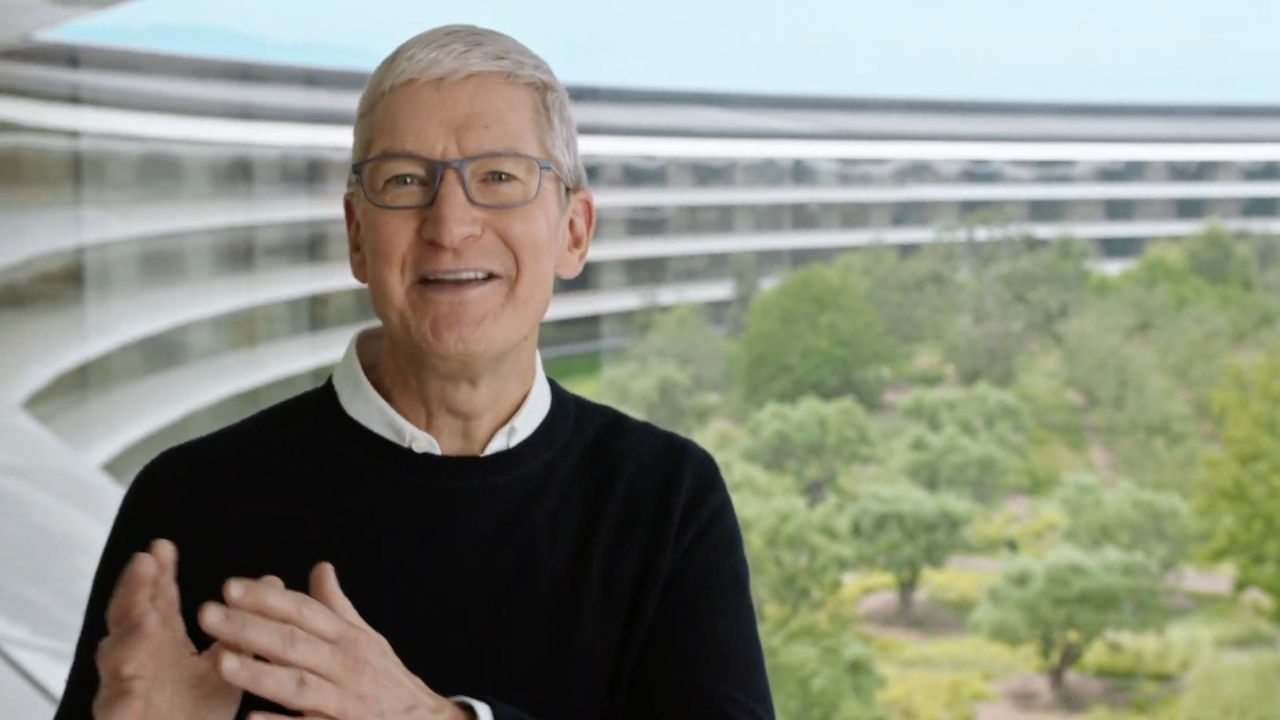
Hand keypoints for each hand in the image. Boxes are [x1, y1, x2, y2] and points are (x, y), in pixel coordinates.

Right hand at [92, 539, 250, 719]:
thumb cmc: (196, 712)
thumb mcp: (228, 664)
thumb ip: (243, 625)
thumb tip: (272, 582)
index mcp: (160, 644)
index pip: (156, 601)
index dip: (158, 574)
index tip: (162, 546)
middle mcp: (137, 662)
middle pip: (130, 621)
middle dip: (134, 592)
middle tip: (145, 562)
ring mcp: (125, 691)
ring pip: (117, 662)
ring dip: (128, 638)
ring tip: (145, 617)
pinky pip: (116, 708)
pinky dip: (121, 694)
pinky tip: (132, 677)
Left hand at [197, 562, 468, 719]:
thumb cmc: (385, 679)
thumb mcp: (367, 638)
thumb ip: (336, 606)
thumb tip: (319, 568)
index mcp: (349, 639)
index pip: (304, 612)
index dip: (267, 598)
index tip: (229, 587)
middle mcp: (347, 666)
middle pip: (294, 644)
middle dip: (249, 628)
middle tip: (208, 614)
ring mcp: (345, 703)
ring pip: (298, 686)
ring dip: (259, 674)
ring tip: (220, 661)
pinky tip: (251, 719)